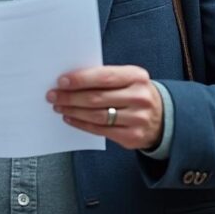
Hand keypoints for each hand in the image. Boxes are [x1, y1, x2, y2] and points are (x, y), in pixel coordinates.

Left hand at [48, 65, 162, 149]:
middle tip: (53, 95)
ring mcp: (137, 118)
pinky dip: (81, 124)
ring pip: (97, 115)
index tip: (61, 81)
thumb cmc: (134, 93)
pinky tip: (70, 118)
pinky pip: (100, 130)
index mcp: (136, 76)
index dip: (80, 79)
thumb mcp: (127, 79)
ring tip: (58, 106)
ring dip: (73, 110)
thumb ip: (104, 77)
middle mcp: (139, 97)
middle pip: (97, 98)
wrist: (161, 117)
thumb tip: (69, 80)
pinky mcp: (132, 136)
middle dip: (70, 97)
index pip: (104, 77)